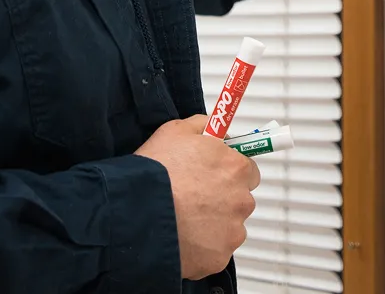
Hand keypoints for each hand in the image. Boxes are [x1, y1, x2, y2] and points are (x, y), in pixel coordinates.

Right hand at [136, 114, 261, 279]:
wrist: (136, 212)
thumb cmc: (155, 172)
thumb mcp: (175, 131)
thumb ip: (203, 125)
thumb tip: (214, 128)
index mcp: (236, 168)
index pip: (248, 170)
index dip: (229, 171)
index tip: (216, 174)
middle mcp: (241, 200)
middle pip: (239, 199)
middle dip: (221, 198)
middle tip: (193, 197)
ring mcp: (232, 232)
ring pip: (228, 227)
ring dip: (212, 224)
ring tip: (182, 219)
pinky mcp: (218, 258)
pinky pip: (214, 251)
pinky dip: (202, 247)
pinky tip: (181, 237)